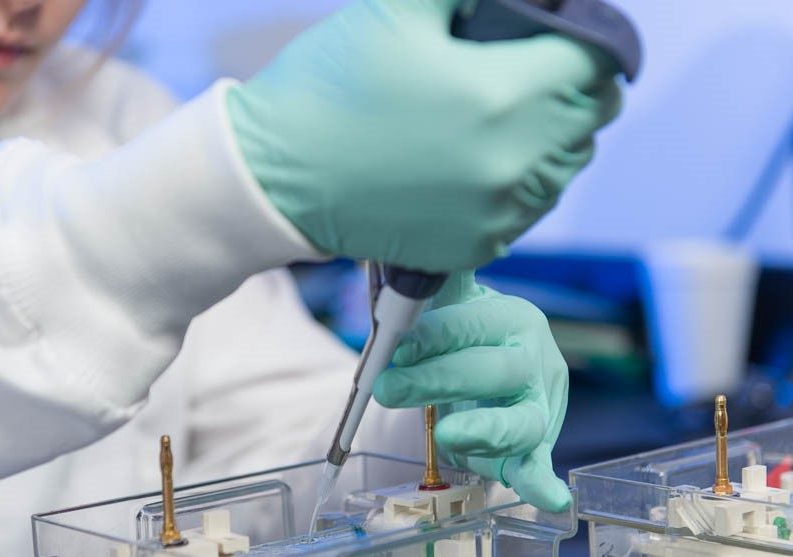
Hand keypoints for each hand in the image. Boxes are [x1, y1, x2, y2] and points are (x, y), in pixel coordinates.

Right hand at [227, 0, 620, 272]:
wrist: (274, 178)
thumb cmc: (329, 87)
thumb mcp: (397, 7)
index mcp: (504, 95)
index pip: (595, 62)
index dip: (580, 41)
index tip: (551, 36)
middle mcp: (515, 162)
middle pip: (590, 116)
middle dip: (567, 87)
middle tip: (521, 73)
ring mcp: (498, 213)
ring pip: (565, 165)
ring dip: (547, 136)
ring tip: (496, 120)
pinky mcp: (476, 247)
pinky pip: (528, 208)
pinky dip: (516, 182)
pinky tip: (472, 163)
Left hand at [373, 272, 570, 511]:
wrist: (488, 367)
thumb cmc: (460, 335)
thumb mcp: (448, 300)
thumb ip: (434, 276)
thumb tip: (410, 242)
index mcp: (511, 319)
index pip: (473, 324)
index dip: (434, 334)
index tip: (396, 342)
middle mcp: (534, 361)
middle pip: (493, 371)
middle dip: (437, 379)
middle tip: (386, 387)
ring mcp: (540, 407)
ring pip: (522, 421)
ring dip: (483, 430)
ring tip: (447, 435)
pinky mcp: (535, 447)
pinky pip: (539, 465)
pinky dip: (542, 483)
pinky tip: (549, 498)